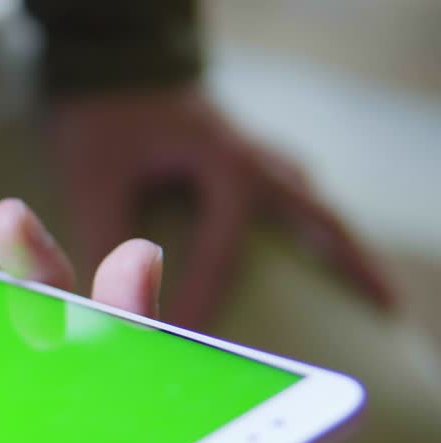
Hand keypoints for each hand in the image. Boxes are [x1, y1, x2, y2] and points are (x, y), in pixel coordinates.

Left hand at [50, 89, 393, 327]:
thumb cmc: (102, 122)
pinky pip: (299, 200)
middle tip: (383, 310)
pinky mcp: (250, 160)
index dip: (206, 300)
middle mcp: (255, 161)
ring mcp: (259, 157)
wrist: (112, 65)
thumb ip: (101, 240)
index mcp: (223, 163)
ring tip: (373, 295)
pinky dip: (319, 228)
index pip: (224, 251)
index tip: (188, 343)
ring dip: (343, 248)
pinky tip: (323, 256)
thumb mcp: (92, 181)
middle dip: (348, 265)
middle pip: (319, 220)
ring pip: (317, 208)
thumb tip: (100, 302)